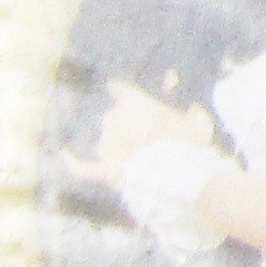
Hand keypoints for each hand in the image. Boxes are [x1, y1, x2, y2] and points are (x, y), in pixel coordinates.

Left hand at [84, 82, 213, 192]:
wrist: (174, 178)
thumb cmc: (188, 145)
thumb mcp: (201, 124)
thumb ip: (193, 113)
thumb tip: (192, 110)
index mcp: (136, 105)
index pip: (121, 90)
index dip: (120, 90)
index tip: (116, 88)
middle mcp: (115, 120)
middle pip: (113, 116)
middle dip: (125, 123)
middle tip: (143, 133)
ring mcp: (106, 146)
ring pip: (105, 139)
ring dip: (116, 143)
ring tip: (133, 153)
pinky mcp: (102, 169)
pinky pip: (81, 167)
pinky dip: (72, 161)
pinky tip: (64, 154)